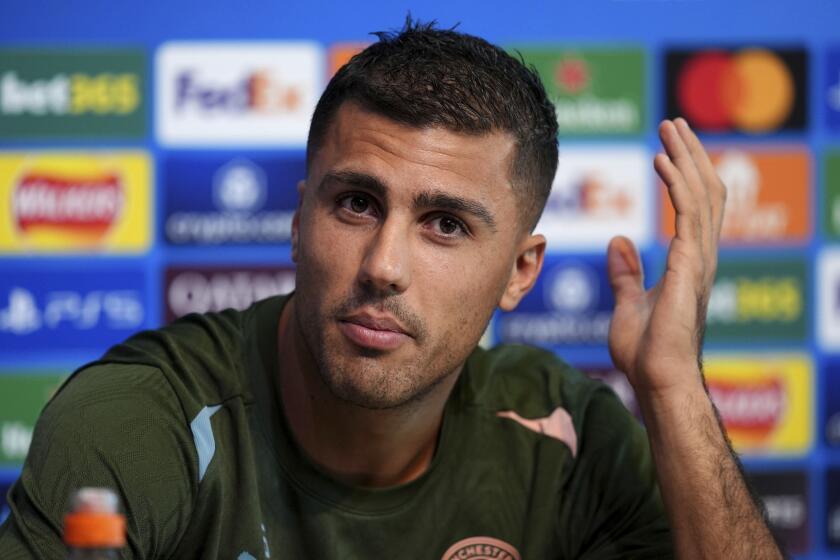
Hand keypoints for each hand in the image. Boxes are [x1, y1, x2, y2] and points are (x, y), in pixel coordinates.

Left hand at [606, 118, 726, 395]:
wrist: (656, 379)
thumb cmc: (646, 351)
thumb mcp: (629, 302)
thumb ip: (627, 272)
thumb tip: (618, 242)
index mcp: (689, 263)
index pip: (695, 206)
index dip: (687, 173)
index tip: (671, 146)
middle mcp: (701, 256)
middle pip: (705, 192)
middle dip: (690, 154)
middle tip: (673, 124)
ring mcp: (699, 261)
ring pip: (701, 195)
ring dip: (685, 158)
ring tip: (669, 129)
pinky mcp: (690, 267)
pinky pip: (687, 215)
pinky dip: (676, 184)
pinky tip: (662, 161)